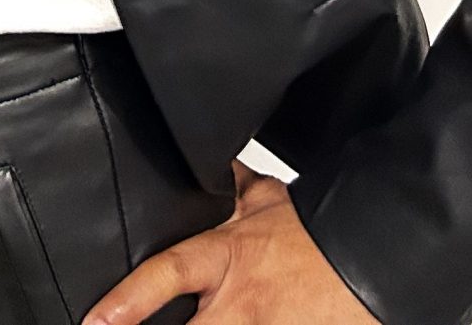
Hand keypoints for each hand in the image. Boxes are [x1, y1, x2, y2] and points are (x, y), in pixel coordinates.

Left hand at [85, 161, 378, 323]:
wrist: (376, 263)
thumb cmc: (320, 236)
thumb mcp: (271, 204)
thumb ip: (232, 188)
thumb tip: (207, 164)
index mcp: (227, 259)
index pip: (166, 274)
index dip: (128, 301)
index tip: (95, 322)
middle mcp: (240, 307)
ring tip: (208, 323)